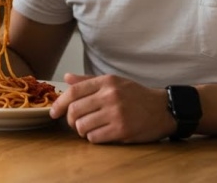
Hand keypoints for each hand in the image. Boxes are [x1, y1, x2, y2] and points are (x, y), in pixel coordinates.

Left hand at [48, 73, 175, 143]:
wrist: (163, 109)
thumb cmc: (136, 96)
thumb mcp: (114, 82)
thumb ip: (89, 81)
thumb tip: (67, 78)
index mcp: (106, 82)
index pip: (74, 91)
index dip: (59, 103)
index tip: (54, 112)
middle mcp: (110, 96)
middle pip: (75, 111)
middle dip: (70, 120)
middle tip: (75, 124)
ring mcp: (116, 113)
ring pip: (82, 126)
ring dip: (82, 131)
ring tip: (89, 129)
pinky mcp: (122, 130)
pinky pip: (95, 138)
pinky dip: (93, 138)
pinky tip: (101, 134)